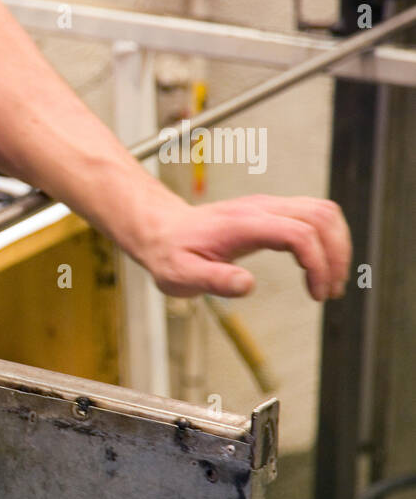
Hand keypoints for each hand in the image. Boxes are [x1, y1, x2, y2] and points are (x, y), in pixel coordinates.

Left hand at [133, 195, 350, 300]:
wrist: (161, 231)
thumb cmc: (169, 254)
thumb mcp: (181, 275)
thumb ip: (213, 281)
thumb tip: (248, 285)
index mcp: (242, 224)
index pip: (298, 233)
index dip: (317, 263)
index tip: (318, 293)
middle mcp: (259, 208)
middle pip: (321, 216)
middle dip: (337, 254)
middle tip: (331, 290)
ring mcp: (267, 205)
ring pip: (323, 211)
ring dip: (337, 245)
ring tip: (332, 281)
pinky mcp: (271, 210)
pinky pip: (313, 215)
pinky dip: (326, 239)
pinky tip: (319, 266)